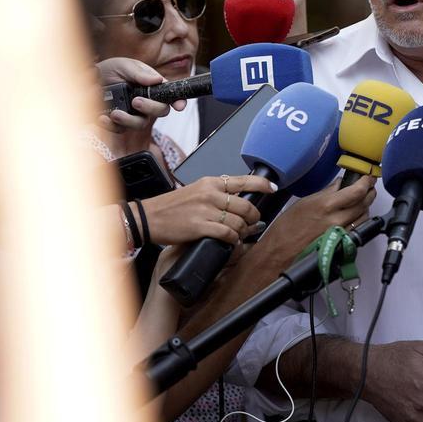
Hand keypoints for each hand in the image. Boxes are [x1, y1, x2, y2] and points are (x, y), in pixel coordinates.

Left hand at [94, 57, 184, 132]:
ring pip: (141, 124)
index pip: (171, 95)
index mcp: (153, 86)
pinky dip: (111, 125)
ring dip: (129, 120)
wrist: (89, 80)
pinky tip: (102, 117)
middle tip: (136, 101)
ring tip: (115, 113)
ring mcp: (135, 114)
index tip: (179, 106)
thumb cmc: (112, 70)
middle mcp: (147, 102)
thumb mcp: (126, 66)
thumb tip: (157, 79)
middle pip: (160, 111)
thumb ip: (140, 73)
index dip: (179, 101)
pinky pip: (120, 129)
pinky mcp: (120, 123)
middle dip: (151, 108)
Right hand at [139, 174, 274, 245]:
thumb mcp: (196, 190)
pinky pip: (227, 233)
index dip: (262, 184)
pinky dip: (233, 239)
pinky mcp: (200, 226)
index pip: (244, 180)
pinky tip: (231, 241)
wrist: (149, 217)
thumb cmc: (171, 206)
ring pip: (238, 221)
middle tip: (254, 222)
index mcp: (211, 182)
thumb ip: (216, 192)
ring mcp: (206, 210)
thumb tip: (237, 197)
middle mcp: (211, 194)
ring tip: (239, 234)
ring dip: (243, 231)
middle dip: (254, 216)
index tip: (273, 188)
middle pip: (246, 205)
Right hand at [251, 176, 376, 268]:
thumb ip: (325, 193)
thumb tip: (339, 185)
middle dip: (369, 192)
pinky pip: (357, 228)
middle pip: (364, 203)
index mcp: (326, 206)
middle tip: (368, 186)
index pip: (356, 191)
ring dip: (366, 206)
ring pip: (364, 216)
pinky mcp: (341, 244)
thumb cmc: (286, 230)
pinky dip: (359, 219)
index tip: (367, 177)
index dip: (365, 182)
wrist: (279, 253)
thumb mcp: (304, 203)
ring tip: (362, 199)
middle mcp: (336, 220)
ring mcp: (341, 233)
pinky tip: (355, 215)